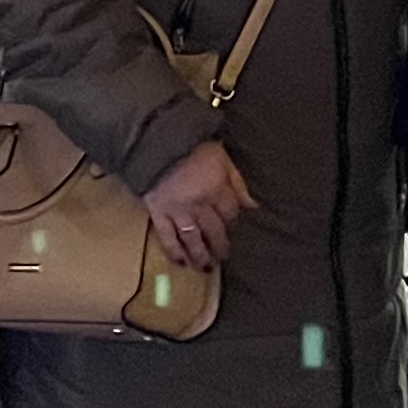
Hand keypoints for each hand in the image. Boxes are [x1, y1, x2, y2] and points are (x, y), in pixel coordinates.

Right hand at [141, 140, 256, 273]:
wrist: (155, 140)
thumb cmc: (192, 147)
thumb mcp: (222, 158)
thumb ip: (238, 183)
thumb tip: (252, 206)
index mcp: (216, 189)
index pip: (230, 214)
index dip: (232, 222)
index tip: (230, 226)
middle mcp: (199, 204)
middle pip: (214, 232)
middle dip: (219, 247)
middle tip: (221, 257)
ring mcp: (177, 211)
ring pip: (192, 240)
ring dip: (200, 256)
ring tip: (204, 266)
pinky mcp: (158, 213)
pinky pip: (167, 237)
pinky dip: (174, 252)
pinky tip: (181, 262)